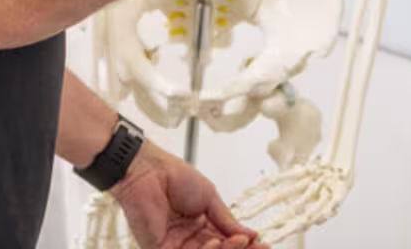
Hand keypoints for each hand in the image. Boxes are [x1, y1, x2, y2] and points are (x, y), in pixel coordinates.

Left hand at [112, 142, 257, 248]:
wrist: (148, 169)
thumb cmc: (173, 175)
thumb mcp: (210, 197)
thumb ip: (227, 220)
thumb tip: (250, 235)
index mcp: (202, 226)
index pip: (227, 242)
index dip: (244, 245)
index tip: (262, 244)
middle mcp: (190, 239)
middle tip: (255, 246)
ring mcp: (176, 246)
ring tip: (237, 241)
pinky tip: (215, 242)